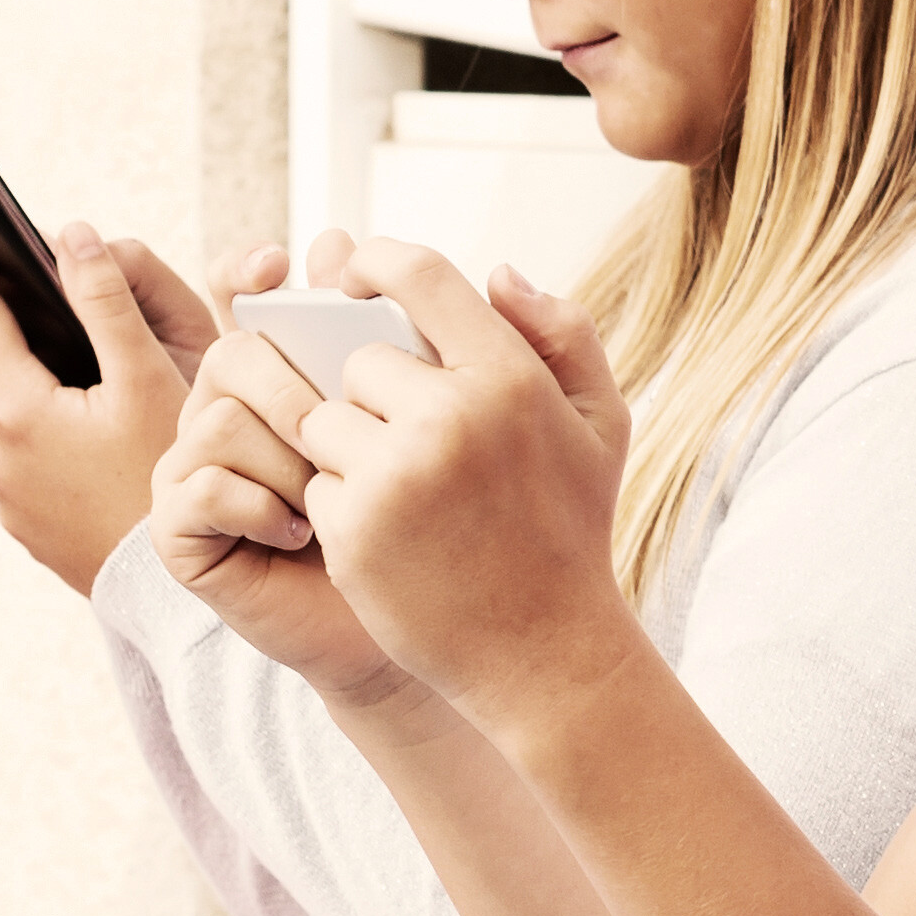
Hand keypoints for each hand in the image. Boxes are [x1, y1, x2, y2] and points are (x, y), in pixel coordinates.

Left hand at [0, 208, 208, 593]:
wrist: (176, 591)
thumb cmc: (172, 481)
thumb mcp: (150, 380)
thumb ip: (107, 302)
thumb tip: (71, 234)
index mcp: (20, 408)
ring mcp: (6, 493)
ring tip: (6, 349)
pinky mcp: (23, 521)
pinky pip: (0, 457)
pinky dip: (9, 423)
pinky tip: (43, 416)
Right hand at [152, 239, 417, 706]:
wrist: (412, 625)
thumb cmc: (436, 527)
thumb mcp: (471, 422)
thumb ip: (461, 336)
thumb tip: (424, 256)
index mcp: (291, 370)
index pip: (246, 293)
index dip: (248, 270)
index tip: (282, 264)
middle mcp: (236, 408)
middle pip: (234, 350)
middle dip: (290, 383)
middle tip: (334, 425)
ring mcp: (202, 464)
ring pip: (219, 415)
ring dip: (286, 457)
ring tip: (330, 499)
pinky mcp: (180, 525)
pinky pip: (200, 484)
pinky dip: (257, 503)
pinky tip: (301, 532)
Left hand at [274, 237, 646, 736]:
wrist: (545, 653)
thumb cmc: (571, 531)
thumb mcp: (600, 424)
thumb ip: (562, 332)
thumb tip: (497, 270)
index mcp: (507, 376)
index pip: (415, 274)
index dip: (373, 262)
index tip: (354, 279)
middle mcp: (448, 416)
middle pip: (358, 360)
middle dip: (373, 395)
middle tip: (412, 442)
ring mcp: (394, 474)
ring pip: (324, 420)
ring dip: (350, 449)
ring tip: (404, 493)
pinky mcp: (352, 529)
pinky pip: (314, 483)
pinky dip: (341, 505)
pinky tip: (392, 538)